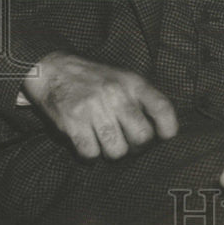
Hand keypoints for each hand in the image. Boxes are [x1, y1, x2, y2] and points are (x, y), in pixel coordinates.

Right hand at [23, 51, 177, 159]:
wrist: (55, 71)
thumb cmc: (96, 80)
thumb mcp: (125, 79)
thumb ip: (144, 99)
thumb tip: (163, 131)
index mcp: (133, 83)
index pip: (162, 108)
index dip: (168, 128)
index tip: (165, 137)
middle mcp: (116, 94)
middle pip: (142, 137)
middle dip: (137, 147)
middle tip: (128, 142)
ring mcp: (94, 108)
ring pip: (117, 151)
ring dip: (112, 151)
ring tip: (106, 141)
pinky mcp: (73, 122)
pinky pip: (90, 153)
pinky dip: (90, 154)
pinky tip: (88, 142)